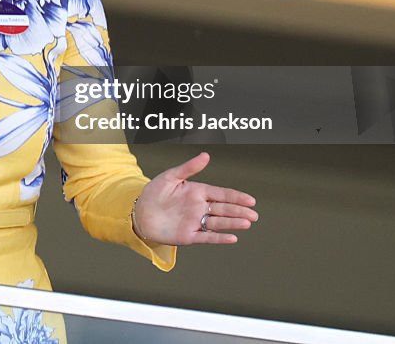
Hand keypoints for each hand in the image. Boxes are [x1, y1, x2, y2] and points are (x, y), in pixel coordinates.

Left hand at [133, 152, 256, 244]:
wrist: (139, 212)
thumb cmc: (154, 193)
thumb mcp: (170, 176)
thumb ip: (189, 168)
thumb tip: (206, 155)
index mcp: (197, 192)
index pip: (221, 194)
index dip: (236, 197)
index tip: (250, 200)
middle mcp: (200, 208)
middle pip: (224, 209)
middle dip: (239, 211)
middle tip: (254, 214)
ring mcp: (196, 222)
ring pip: (218, 223)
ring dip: (232, 223)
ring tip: (246, 223)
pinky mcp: (189, 236)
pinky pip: (207, 237)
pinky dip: (219, 238)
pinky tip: (232, 238)